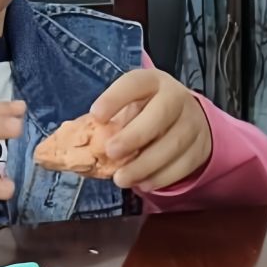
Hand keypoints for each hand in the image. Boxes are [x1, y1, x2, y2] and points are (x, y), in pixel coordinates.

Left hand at [92, 69, 212, 190]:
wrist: (186, 120)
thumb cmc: (145, 114)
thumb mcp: (128, 108)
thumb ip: (104, 124)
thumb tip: (66, 148)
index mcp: (152, 82)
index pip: (135, 83)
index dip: (116, 97)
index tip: (96, 116)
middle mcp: (176, 97)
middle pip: (161, 113)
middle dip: (135, 134)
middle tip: (111, 152)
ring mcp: (192, 122)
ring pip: (173, 143)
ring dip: (145, 164)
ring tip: (121, 179)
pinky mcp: (200, 147)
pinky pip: (184, 164)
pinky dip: (162, 177)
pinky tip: (143, 184)